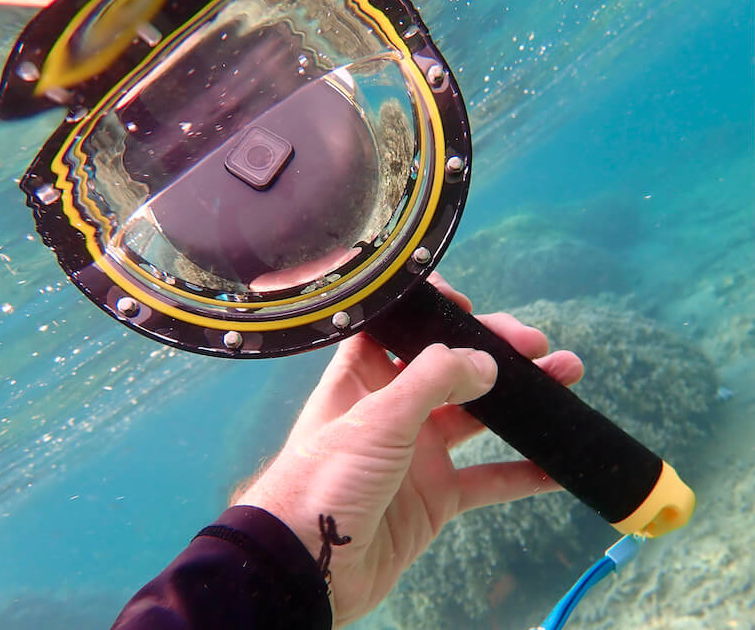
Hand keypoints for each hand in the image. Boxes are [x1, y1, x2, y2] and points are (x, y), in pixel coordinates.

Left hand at [234, 273, 583, 626]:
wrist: (306, 567)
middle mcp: (393, 408)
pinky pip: (487, 479)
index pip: (400, 327)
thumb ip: (432, 381)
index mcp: (364, 376)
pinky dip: (522, 472)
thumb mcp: (378, 417)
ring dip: (521, 400)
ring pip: (478, 417)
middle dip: (495, 350)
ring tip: (568, 377)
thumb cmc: (324, 479)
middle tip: (537, 346)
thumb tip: (485, 361)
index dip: (432, 311)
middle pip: (451, 367)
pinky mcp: (435, 496)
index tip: (470, 307)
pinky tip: (558, 464)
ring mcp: (417, 452)